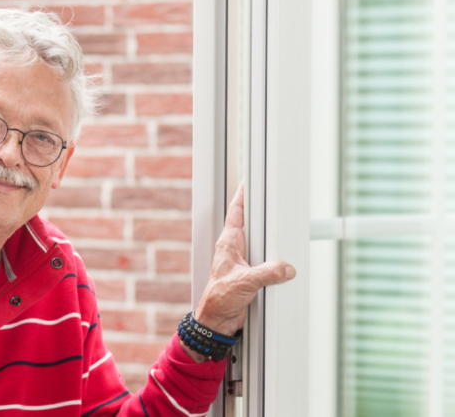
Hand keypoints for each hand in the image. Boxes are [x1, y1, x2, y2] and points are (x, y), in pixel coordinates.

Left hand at [183, 183, 295, 361]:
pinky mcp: (248, 274)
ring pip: (258, 242)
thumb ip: (268, 272)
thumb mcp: (247, 282)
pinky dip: (273, 256)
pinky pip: (264, 260)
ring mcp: (241, 261)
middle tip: (270, 198)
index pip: (236, 213)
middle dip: (260, 211)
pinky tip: (281, 258)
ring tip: (280, 225)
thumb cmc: (219, 299)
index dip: (242, 196)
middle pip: (249, 224)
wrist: (216, 321)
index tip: (249, 181)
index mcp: (228, 244)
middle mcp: (233, 249)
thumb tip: (286, 267)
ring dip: (268, 236)